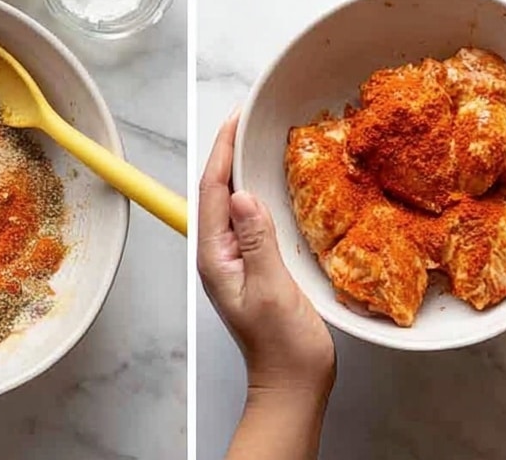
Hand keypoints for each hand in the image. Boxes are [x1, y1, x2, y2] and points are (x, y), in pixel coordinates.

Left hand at [197, 114, 335, 397]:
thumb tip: (243, 196)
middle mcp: (219, 252)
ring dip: (240, 168)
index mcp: (215, 255)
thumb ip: (256, 241)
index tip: (236, 118)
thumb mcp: (271, 290)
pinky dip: (256, 191)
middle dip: (228, 151)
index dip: (222, 150)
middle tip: (248, 117)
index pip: (212, 189)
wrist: (293, 386)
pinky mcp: (253, 264)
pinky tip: (271, 183)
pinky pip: (248, 216)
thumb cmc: (283, 348)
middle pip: (217, 189)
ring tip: (257, 137)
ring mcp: (235, 258)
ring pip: (231, 201)